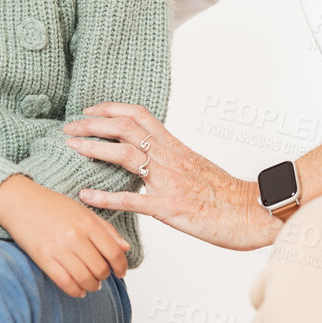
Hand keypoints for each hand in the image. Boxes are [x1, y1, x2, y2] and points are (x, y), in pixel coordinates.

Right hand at [0, 175, 128, 297]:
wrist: (18, 200)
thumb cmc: (50, 204)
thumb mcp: (82, 210)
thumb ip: (106, 229)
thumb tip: (125, 248)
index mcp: (87, 222)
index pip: (114, 252)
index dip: (121, 266)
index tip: (120, 271)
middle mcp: (75, 236)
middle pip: (101, 269)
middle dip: (105, 276)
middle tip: (102, 275)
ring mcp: (58, 248)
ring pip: (85, 279)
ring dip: (92, 286)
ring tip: (92, 284)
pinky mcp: (43, 259)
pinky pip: (66, 283)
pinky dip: (76, 291)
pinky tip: (79, 290)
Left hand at [64, 102, 282, 250]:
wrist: (253, 213)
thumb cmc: (227, 195)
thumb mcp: (196, 168)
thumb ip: (171, 161)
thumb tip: (150, 160)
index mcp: (175, 147)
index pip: (139, 115)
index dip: (110, 109)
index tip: (89, 111)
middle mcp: (170, 158)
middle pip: (126, 128)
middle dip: (93, 124)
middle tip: (69, 127)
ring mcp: (169, 182)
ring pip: (126, 154)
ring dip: (95, 148)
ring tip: (71, 147)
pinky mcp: (170, 208)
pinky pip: (133, 199)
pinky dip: (105, 196)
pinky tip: (85, 195)